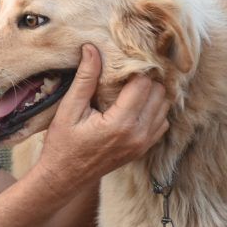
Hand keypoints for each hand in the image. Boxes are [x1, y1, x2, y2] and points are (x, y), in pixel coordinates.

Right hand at [34, 44, 168, 187]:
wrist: (63, 178)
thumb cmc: (62, 144)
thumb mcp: (69, 109)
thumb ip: (85, 78)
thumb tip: (92, 48)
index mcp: (121, 123)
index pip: (144, 84)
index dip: (134, 69)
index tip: (121, 63)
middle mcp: (138, 134)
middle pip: (158, 93)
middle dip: (145, 80)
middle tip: (126, 72)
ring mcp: (143, 144)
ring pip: (164, 107)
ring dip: (151, 94)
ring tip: (131, 87)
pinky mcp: (142, 149)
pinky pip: (161, 123)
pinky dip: (152, 111)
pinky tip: (134, 105)